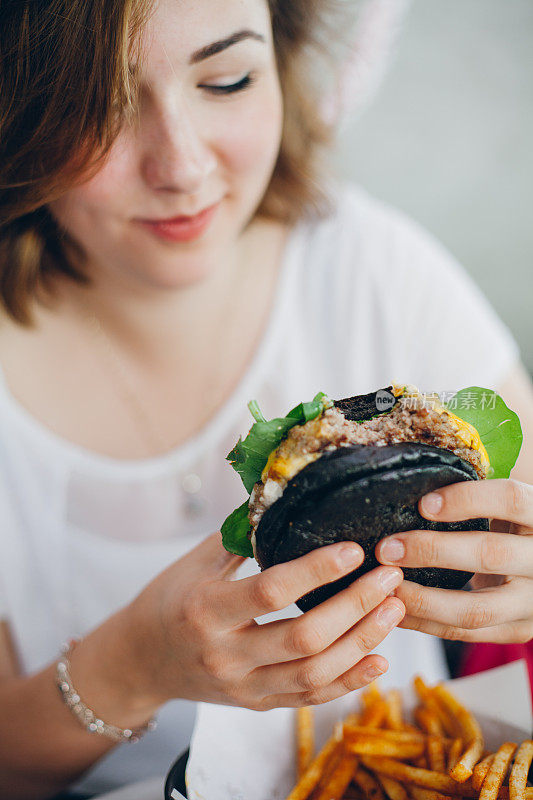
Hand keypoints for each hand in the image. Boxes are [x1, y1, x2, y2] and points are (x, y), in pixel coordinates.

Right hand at [126, 532, 404, 710]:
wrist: (139, 660)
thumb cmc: (167, 600)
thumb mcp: (193, 562)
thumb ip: (239, 537)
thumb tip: (284, 499)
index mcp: (206, 610)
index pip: (270, 592)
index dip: (316, 570)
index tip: (354, 549)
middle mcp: (225, 655)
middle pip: (304, 638)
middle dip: (355, 606)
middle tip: (390, 577)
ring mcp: (242, 686)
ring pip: (314, 673)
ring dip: (362, 642)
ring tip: (396, 610)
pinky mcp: (256, 704)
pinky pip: (309, 698)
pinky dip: (348, 682)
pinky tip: (379, 659)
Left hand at [375, 479, 532, 643]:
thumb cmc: (516, 526)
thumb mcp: (510, 506)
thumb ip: (480, 495)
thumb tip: (419, 485)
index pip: (511, 500)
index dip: (468, 499)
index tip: (424, 504)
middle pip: (490, 555)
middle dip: (432, 550)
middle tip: (389, 548)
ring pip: (477, 608)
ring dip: (423, 599)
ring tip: (387, 584)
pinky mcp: (517, 630)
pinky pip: (466, 633)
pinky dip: (426, 623)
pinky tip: (398, 608)